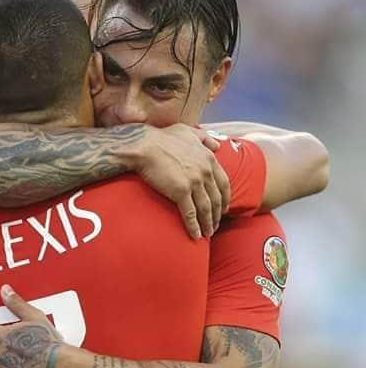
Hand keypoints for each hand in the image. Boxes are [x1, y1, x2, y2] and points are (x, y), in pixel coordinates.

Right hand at [135, 124, 230, 238]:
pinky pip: (190, 213)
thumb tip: (217, 145)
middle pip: (216, 199)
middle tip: (215, 224)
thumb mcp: (188, 131)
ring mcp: (194, 182)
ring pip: (206, 208)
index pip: (224, 183)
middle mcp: (205, 171)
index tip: (224, 208)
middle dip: (217, 214)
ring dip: (208, 223)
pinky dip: (194, 226)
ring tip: (207, 233)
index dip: (225, 198)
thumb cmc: (162, 137)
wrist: (144, 145)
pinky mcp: (180, 192)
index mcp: (209, 158)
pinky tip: (196, 236)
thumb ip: (204, 138)